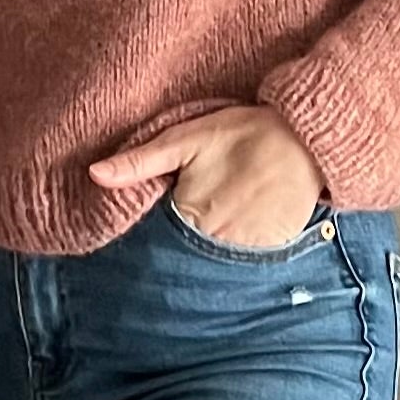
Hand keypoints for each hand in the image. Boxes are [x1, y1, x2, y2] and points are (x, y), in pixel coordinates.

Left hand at [90, 105, 325, 248]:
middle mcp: (213, 242)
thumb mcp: (185, 139)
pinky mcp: (270, 254)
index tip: (160, 223)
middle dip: (178, 248)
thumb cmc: (241, 133)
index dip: (153, 234)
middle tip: (201, 214)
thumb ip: (139, 161)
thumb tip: (93, 174)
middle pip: (182, 257)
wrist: (305, 139)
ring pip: (212, 266)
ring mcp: (244, 253)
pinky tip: (243, 228)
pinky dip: (239, 257)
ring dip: (208, 255)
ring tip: (223, 219)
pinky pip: (245, 266)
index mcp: (186, 214)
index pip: (154, 241)